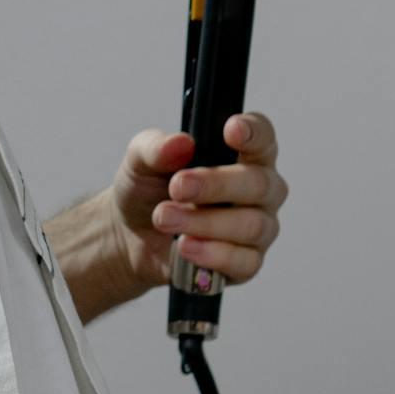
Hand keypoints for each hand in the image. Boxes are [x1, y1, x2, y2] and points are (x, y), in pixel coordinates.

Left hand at [110, 109, 288, 294]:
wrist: (131, 237)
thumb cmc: (148, 191)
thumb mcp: (140, 162)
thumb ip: (156, 148)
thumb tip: (180, 143)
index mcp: (243, 154)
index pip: (263, 137)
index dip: (253, 132)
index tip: (231, 131)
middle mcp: (261, 190)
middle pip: (259, 184)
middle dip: (216, 185)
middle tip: (177, 187)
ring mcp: (259, 228)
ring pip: (251, 225)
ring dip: (204, 222)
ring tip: (165, 219)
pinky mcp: (248, 263)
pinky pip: (244, 261)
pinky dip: (212, 254)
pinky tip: (185, 246)